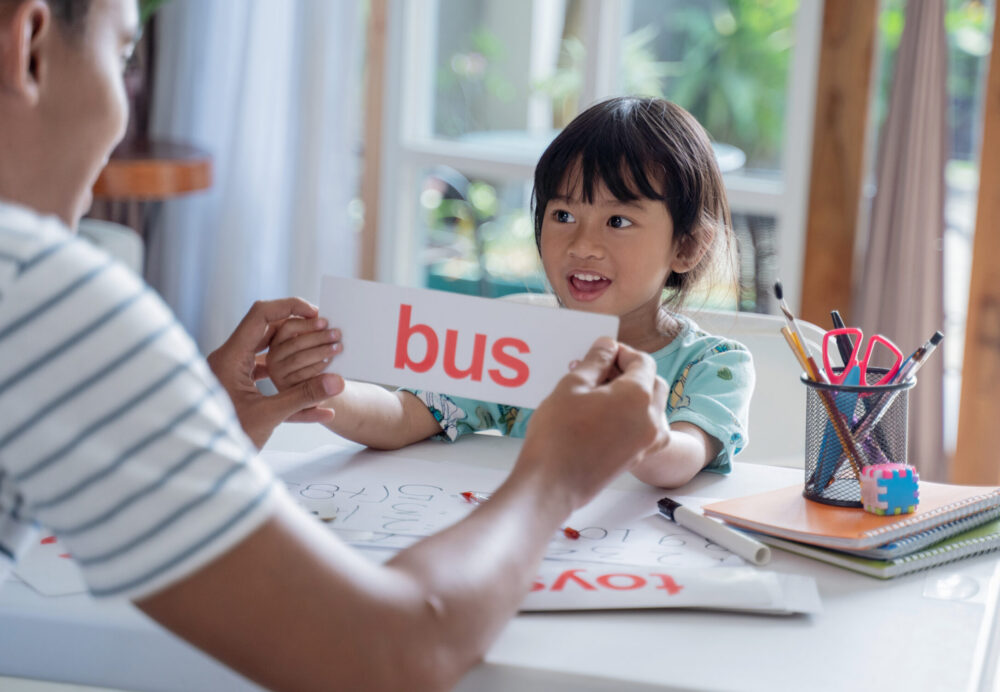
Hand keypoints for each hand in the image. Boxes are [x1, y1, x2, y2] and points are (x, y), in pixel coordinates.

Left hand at [207, 298, 344, 447]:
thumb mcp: (268, 416)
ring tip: (324, 361)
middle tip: (324, 332)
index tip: (315, 312)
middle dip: (298, 332)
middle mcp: (228, 362)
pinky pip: (268, 383)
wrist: (202, 469)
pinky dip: (290, 389)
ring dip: (297, 359)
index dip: (289, 307)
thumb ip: (304, 396)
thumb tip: (338, 382)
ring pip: (269, 357)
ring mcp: (233, 378)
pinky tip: (319, 409)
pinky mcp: (239, 394)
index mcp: (230, 358)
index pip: (260, 315)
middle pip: (266, 333)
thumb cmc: (226, 440)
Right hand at [266, 317, 341, 391]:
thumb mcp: (308, 347)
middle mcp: (273, 356)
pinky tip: (329, 362)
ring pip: (299, 358)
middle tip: (337, 334)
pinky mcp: (285, 387)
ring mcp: (277, 373)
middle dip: (319, 337)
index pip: (288, 327)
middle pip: (296, 343)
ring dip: (321, 351)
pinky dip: (317, 367)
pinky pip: (302, 375)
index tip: (325, 322)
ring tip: (337, 347)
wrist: (311, 391)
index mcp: (277, 341)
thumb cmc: (310, 363)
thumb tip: (321, 318)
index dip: (307, 324)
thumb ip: (311, 333)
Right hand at [517, 337, 669, 510]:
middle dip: (630, 372)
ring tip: (598, 394)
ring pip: (651, 406)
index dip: (622, 352)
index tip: (602, 353)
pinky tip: (602, 416)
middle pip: (652, 382)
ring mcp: (647, 441)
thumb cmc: (558, 435)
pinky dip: (631, 415)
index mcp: (638, 396)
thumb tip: (607, 346)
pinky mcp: (638, 457)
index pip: (642, 362)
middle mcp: (651, 418)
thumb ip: (595, 361)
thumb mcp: (572, 386)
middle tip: (600, 371)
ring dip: (633, 394)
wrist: (553, 484)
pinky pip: (644, 426)